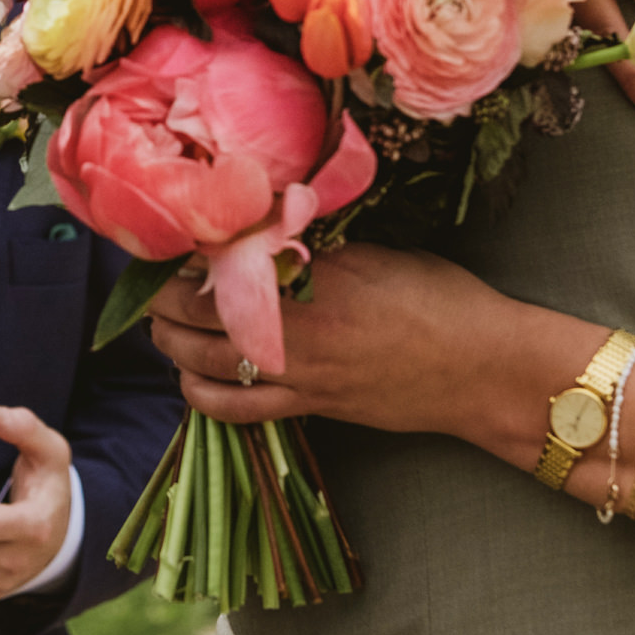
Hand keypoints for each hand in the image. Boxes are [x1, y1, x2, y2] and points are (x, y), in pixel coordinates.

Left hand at [147, 245, 507, 435]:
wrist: (484, 369)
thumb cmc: (442, 299)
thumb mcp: (378, 252)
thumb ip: (318, 243)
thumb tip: (265, 225)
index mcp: (315, 278)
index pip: (227, 261)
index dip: (188, 252)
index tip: (169, 237)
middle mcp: (298, 329)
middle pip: (202, 313)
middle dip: (165, 298)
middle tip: (150, 282)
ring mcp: (302, 375)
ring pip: (209, 364)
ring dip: (173, 344)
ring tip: (160, 325)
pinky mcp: (313, 408)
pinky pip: (241, 410)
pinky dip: (205, 396)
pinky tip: (190, 381)